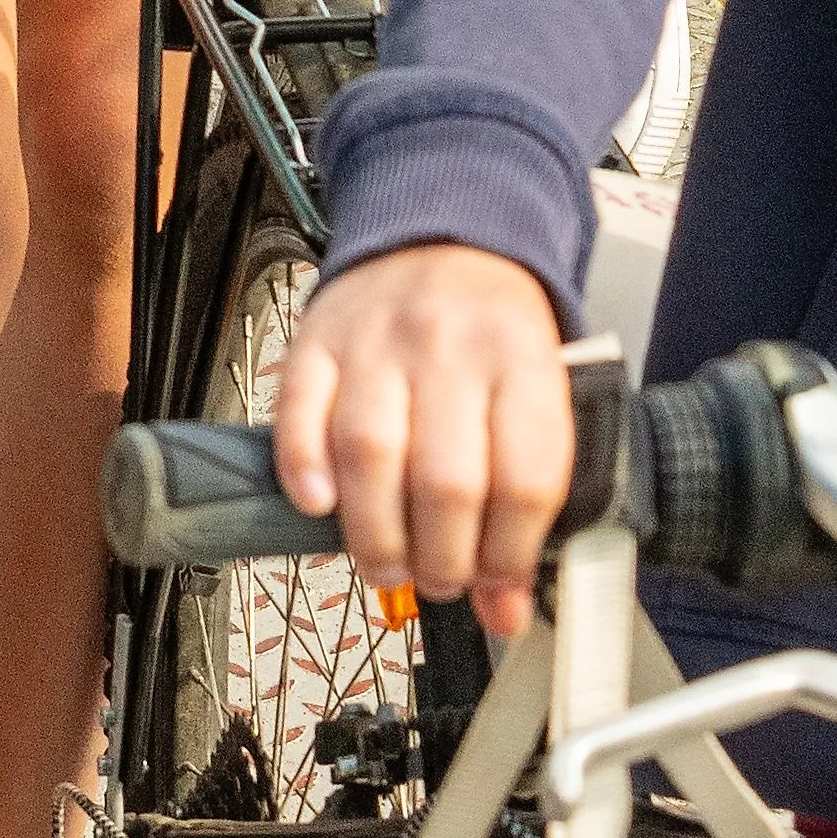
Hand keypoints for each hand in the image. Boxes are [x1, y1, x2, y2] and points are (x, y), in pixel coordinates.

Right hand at [271, 241, 579, 635]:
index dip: (510, 554)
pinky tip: (320, 507)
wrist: (444, 231)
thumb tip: (507, 606)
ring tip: (388, 566)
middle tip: (440, 581)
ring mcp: (377, 342)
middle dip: (442, 560)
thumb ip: (528, 496)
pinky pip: (299, 413)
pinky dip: (304, 470)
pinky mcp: (317, 342)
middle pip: (447, 481)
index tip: (499, 586)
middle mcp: (450, 347)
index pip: (527, 478)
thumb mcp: (537, 392)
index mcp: (523, 360)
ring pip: (371, 454)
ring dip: (376, 536)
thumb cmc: (494, 330)